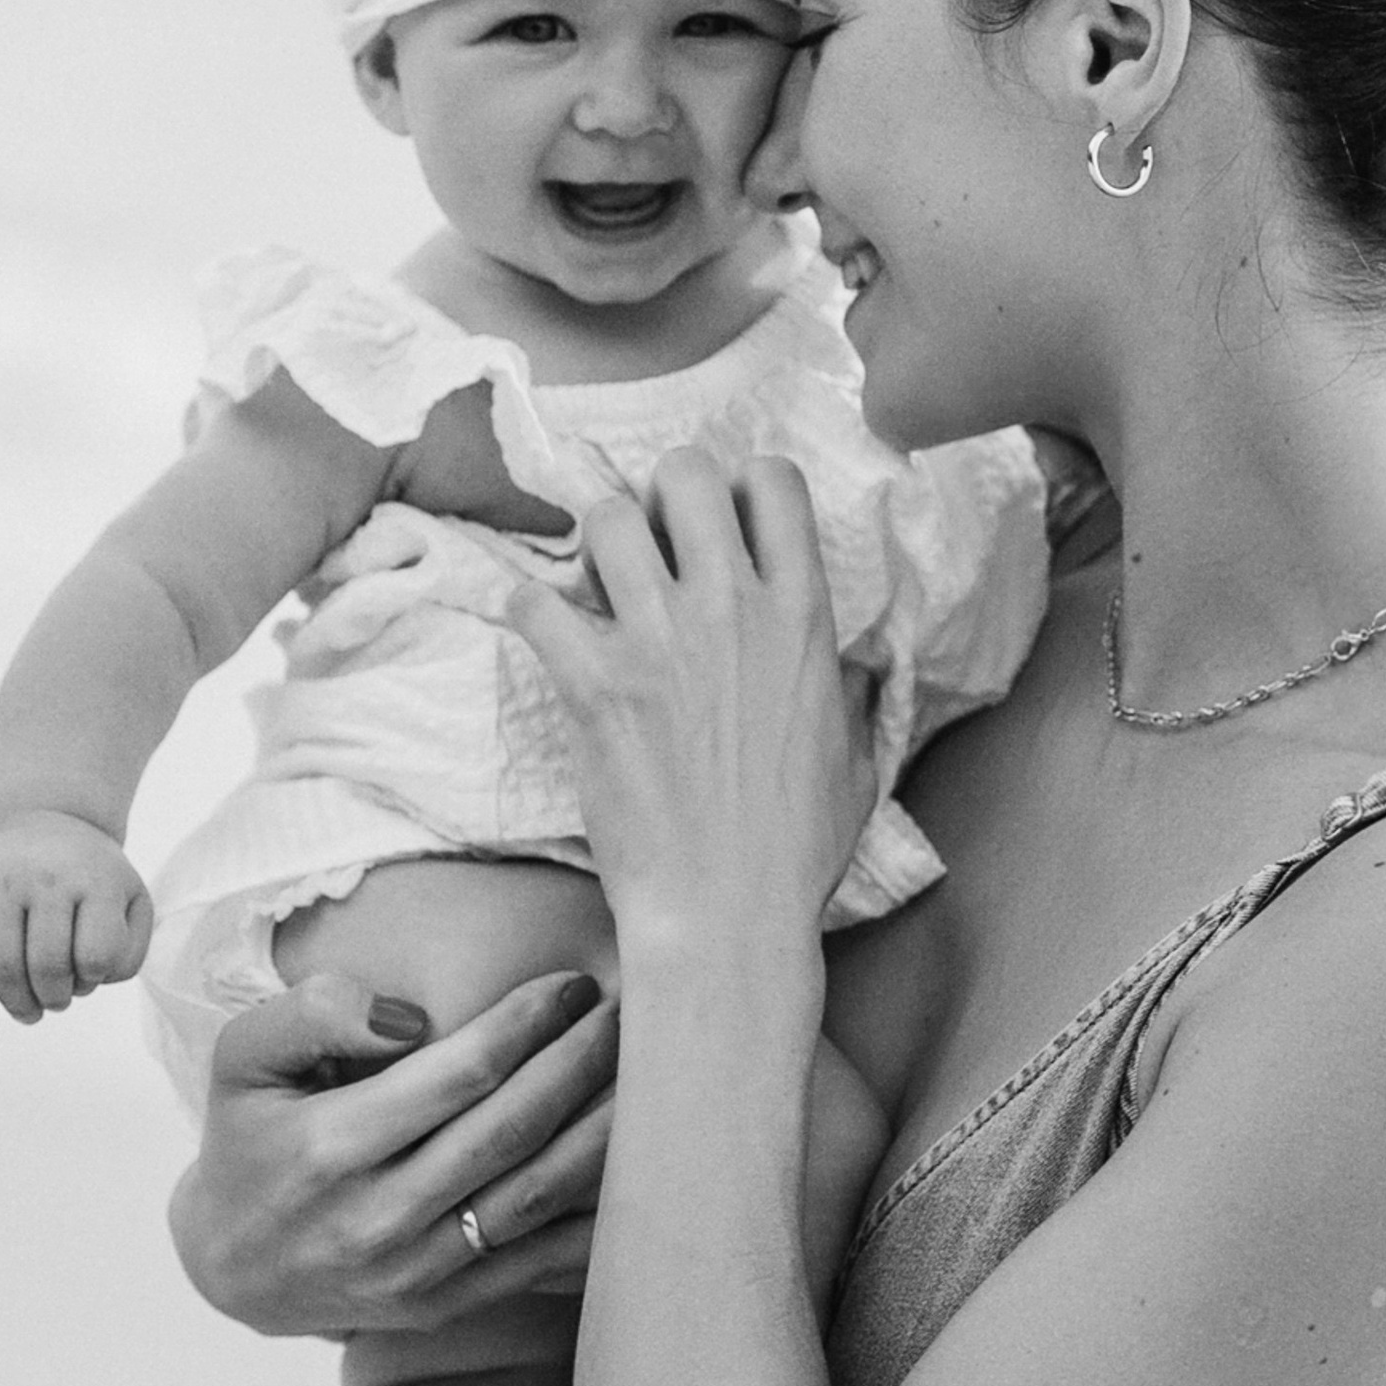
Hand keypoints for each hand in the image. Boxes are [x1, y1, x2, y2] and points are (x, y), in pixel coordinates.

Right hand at [0, 813, 154, 1024]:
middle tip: (59, 1001)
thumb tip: (90, 983)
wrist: (46, 822)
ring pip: (3, 967)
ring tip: (32, 1012)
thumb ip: (129, 952)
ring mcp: (1, 887)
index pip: (95, 955)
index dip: (94, 979)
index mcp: (94, 881)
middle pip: (47, 966)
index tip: (91, 973)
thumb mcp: (132, 901)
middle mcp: (45, 879)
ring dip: (20, 1005)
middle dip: (56, 999)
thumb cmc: (95, 878)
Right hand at [169, 969, 619, 1336]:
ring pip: (538, 1199)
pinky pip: (544, 1261)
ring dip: (605, 1135)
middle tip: (630, 1012)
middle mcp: (378, 1218)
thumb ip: (315, 1014)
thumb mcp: (241, 1060)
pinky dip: (599, 1216)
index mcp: (330, 1148)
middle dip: (581, 1065)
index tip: (571, 984)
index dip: (525, 1024)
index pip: (456, 1076)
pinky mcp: (448, 1304)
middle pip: (511, 1132)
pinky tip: (645, 1167)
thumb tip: (410, 1016)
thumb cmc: (249, 1140)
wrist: (232, 1266)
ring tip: (652, 1077)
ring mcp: (418, 1271)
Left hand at [507, 452, 873, 965]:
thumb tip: (849, 663)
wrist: (725, 911)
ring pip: (609, 517)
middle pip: (684, 474)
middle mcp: (732, 609)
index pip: (774, 482)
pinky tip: (548, 638)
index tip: (724, 525)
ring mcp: (660, 641)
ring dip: (598, 547)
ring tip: (601, 591)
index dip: (741, 489)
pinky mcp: (594, 683)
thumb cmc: (795, 850)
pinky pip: (535, 601)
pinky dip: (531, 611)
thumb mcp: (854, 756)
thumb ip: (847, 690)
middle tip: (653, 548)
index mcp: (802, 616)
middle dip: (662, 499)